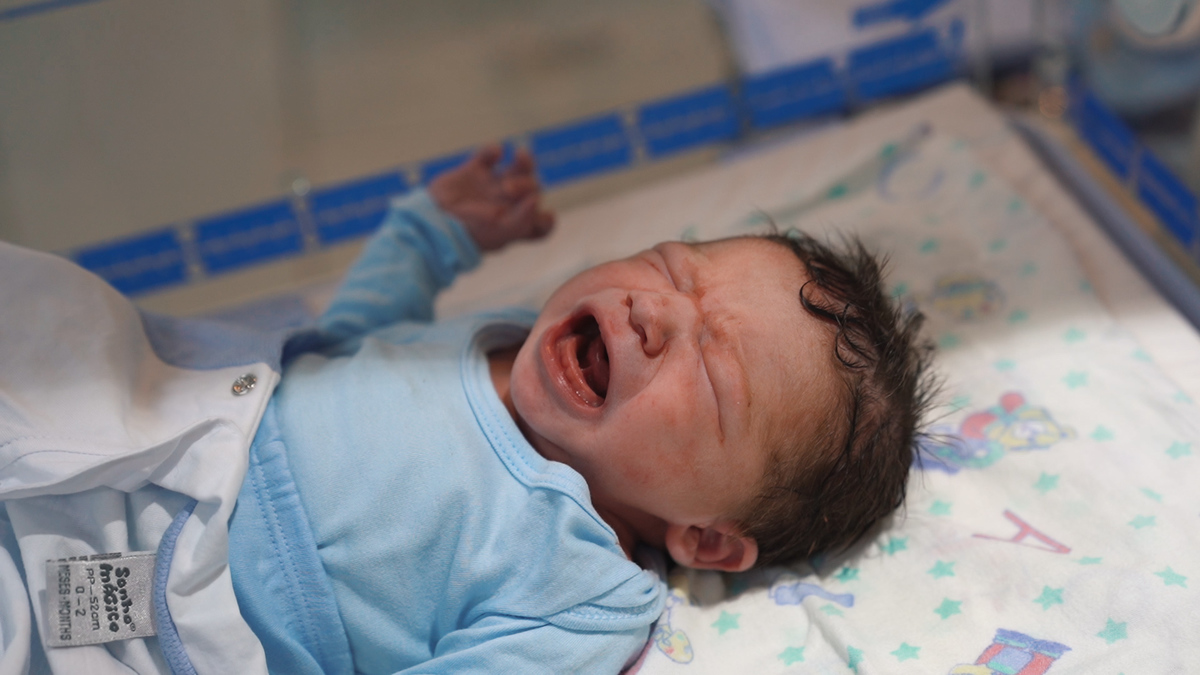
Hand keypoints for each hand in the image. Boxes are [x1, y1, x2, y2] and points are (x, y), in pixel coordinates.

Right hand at [428, 144, 554, 251]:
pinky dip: (494, 150)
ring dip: (525, 162)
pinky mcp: (473, 172)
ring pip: (519, 170)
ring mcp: (491, 188)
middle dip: (526, 186)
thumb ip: (521, 218)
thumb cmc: (466, 234)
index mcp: (514, 226)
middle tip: (507, 188)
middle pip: (532, 190)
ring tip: (519, 156)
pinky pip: (490, 156)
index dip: (546, 219)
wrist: (430, 222)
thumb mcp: (498, 232)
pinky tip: (495, 152)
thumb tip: (536, 199)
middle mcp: (507, 206)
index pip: (542, 224)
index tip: (543, 213)